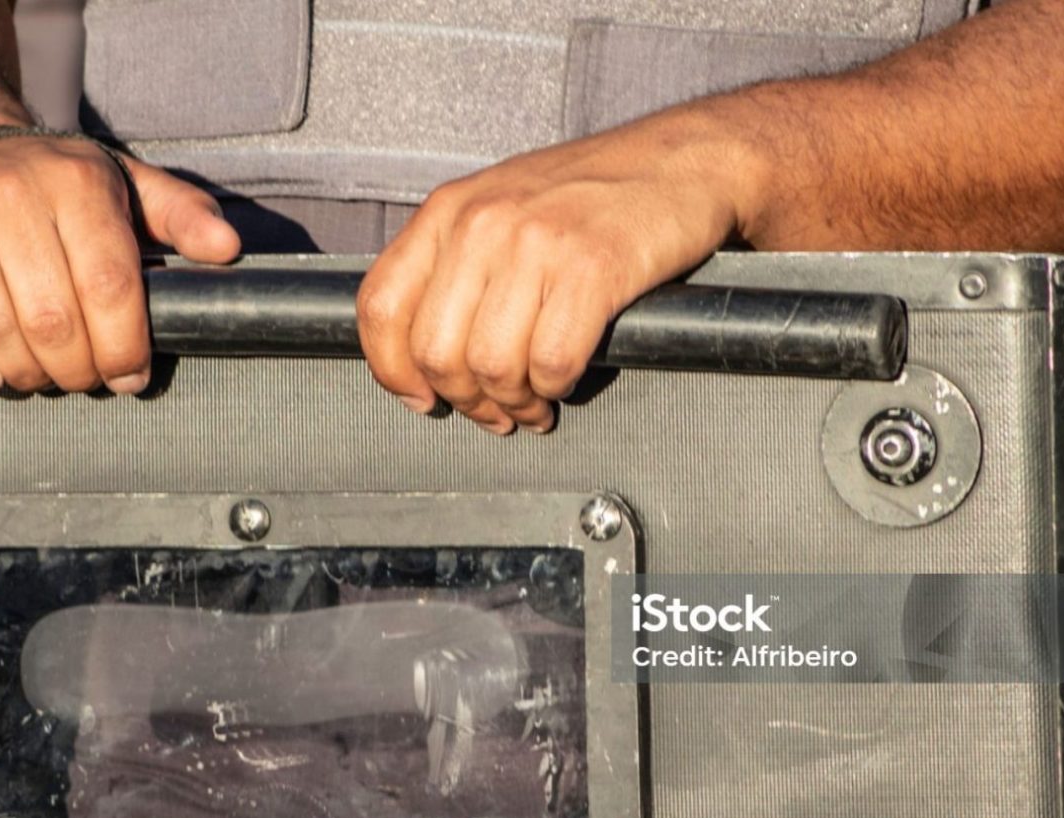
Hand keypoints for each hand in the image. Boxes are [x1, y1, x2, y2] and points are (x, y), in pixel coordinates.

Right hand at [0, 136, 239, 393]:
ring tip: (42, 373)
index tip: (130, 374)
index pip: (109, 288)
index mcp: (75, 182)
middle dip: (79, 370)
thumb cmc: (48, 182)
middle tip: (86, 377)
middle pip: (54, 322)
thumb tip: (227, 250)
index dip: (124, 348)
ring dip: (27, 375)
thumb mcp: (123, 184)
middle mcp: (7, 195)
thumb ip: (182, 215)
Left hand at [356, 110, 741, 433]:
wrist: (682, 160)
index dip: (393, 370)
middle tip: (495, 411)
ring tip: (534, 403)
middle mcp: (482, 222)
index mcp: (448, 210)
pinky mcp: (593, 268)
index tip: (420, 398)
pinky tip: (566, 380)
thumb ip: (453, 266)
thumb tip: (420, 354)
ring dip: (514, 403)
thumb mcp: (500, 207)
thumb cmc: (593, 194)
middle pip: (436, 352)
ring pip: (492, 365)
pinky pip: (552, 363)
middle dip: (465, 400)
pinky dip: (556, 388)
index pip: (381, 306)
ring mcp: (536, 243)